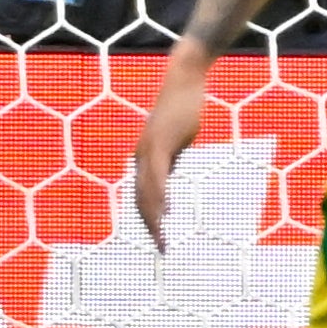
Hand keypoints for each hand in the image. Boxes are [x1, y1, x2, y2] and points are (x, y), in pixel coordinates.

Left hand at [130, 45, 213, 248]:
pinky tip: (166, 212)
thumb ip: (174, 156)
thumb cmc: (185, 105)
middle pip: (141, 200)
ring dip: (154, 219)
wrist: (184, 78)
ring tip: (162, 238)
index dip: (150, 218)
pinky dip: (160, 196)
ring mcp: (148, 150)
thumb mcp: (180, 137)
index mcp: (146, 156)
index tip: (161, 236)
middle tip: (162, 249)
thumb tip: (172, 172)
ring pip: (147, 193)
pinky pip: (157, 176)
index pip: (144, 195)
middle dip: (151, 227)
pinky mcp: (159, 143)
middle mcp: (141, 156)